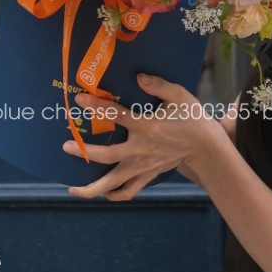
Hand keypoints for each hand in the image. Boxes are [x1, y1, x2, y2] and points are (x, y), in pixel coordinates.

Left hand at [63, 73, 220, 201]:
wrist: (207, 148)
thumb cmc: (192, 118)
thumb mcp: (179, 96)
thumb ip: (158, 85)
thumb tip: (138, 77)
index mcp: (147, 126)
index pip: (117, 115)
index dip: (97, 106)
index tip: (80, 99)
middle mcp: (142, 149)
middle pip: (107, 155)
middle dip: (83, 151)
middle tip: (65, 147)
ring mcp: (144, 166)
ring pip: (114, 182)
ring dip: (92, 188)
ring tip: (72, 189)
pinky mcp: (148, 175)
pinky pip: (128, 190)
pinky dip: (114, 195)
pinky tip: (102, 193)